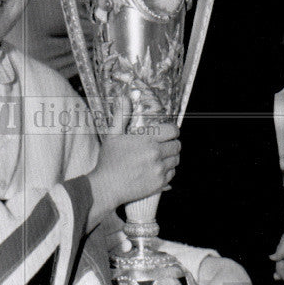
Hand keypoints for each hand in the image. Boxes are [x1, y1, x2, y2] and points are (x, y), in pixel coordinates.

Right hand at [87, 100, 179, 227]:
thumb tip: (125, 98)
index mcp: (147, 140)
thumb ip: (122, 116)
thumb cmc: (108, 161)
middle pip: (177, 146)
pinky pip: (172, 174)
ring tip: (159, 157)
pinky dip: (167, 171)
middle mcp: (156, 154)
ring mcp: (159, 170)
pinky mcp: (159, 183)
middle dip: (172, 144)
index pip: (173, 131)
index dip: (172, 131)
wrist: (106, 186)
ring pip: (176, 160)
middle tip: (163, 145)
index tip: (168, 133)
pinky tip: (156, 169)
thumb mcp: (113, 136)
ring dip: (170, 157)